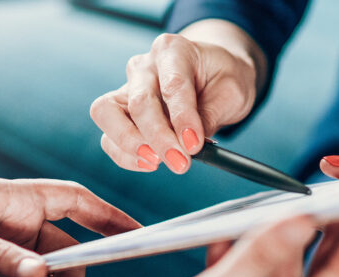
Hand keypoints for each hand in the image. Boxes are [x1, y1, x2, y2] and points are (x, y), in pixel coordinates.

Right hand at [91, 20, 262, 173]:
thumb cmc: (221, 78)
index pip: (173, 84)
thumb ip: (210, 115)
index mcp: (173, 50)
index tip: (194, 145)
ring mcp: (126, 88)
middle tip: (179, 162)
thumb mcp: (231, 91)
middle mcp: (144, 66)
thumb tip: (190, 145)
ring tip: (158, 162)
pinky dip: (125, 155)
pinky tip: (151, 163)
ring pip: (107, 114)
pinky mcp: (119, 112)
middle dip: (158, 137)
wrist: (211, 75)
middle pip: (138, 101)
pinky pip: (109, 137)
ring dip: (130, 145)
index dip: (182, 117)